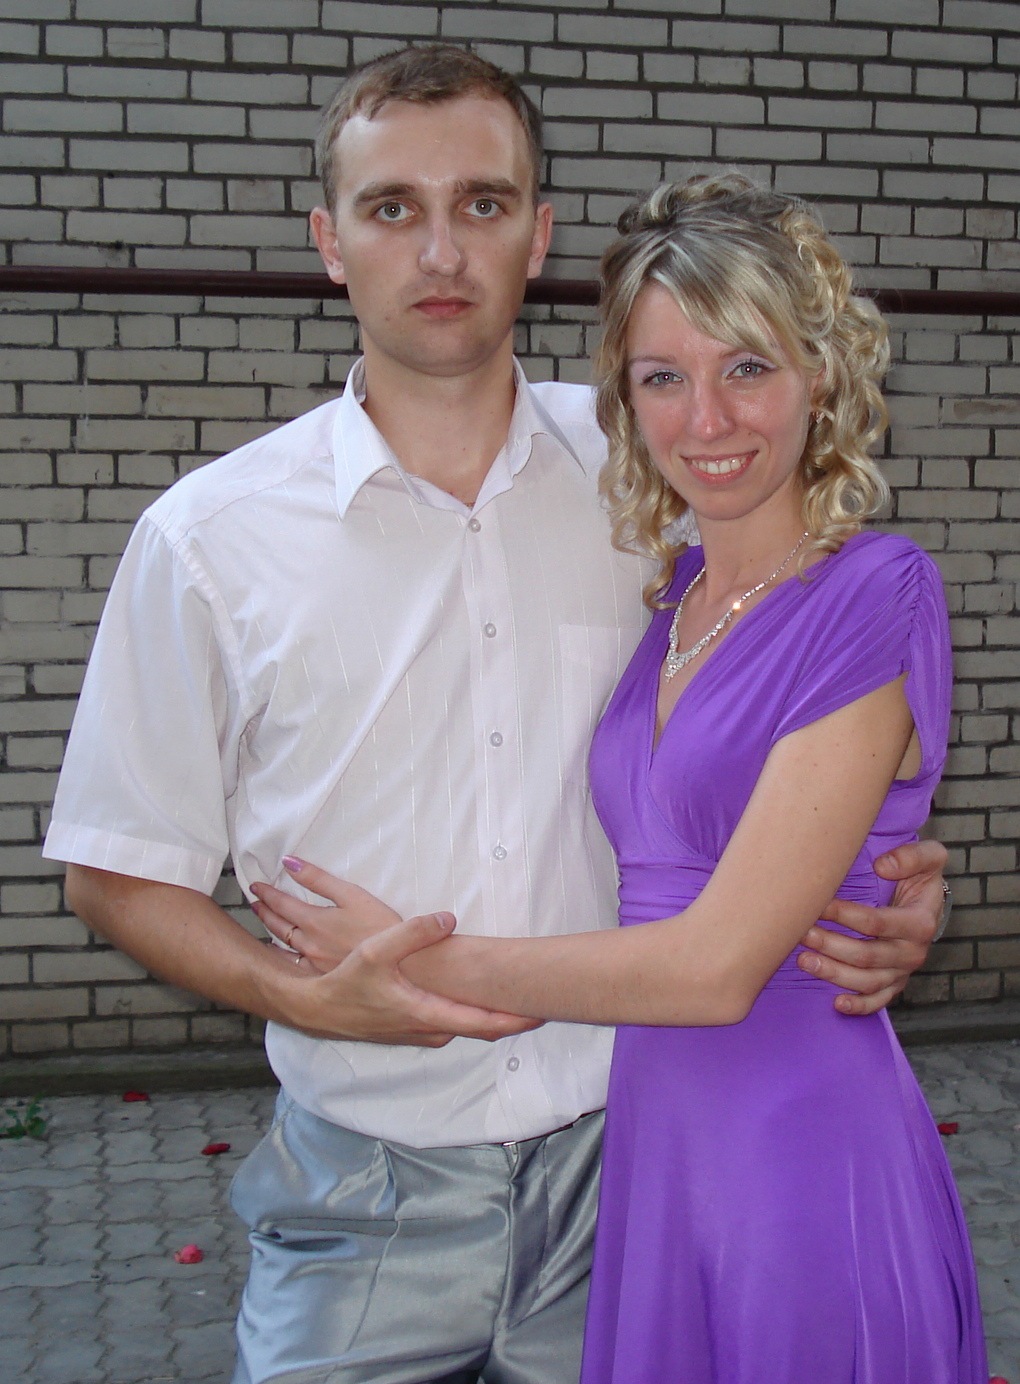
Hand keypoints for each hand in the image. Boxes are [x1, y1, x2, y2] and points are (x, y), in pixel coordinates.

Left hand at [251, 857, 401, 974]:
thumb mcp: (352, 895)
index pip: (282, 904)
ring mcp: (315, 967)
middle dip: (264, 911)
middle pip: (278, 926)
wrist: (402, 967)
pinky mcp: (326, 980)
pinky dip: (283, 960)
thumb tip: (288, 863)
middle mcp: (308, 945)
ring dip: (271, 933)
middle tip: (254, 901)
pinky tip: (279, 958)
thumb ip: (318, 879)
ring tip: (263, 925)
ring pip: (284, 948)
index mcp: (314, 922)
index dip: (267, 893)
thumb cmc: (383, 927)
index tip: (256, 886)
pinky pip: (296, 970)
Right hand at [286, 912, 540, 1046]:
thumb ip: (413, 932)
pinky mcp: (411, 1028)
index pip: (481, 1022)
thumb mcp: (376, 950)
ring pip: (466, 1026)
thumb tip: (449, 918)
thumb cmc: (346, 981)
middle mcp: (429, 1028)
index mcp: (426, 1012)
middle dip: (510, 1017)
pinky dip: (471, 1016)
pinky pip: (452, 1023)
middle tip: (540, 1002)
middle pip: (481, 1028)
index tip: (542, 1013)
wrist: (316, 1008)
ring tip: (516, 1000)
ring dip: (490, 1017)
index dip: (514, 1018)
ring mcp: (420, 1031)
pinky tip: (477, 1001)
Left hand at [797, 838, 946, 1016]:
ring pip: (867, 981)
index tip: (819, 905)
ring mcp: (903, 971)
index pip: (876, 923)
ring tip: (804, 961)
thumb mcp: (929, 857)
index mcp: (920, 922)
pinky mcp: (895, 983)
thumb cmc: (920, 876)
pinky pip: (879, 1000)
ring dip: (834, 974)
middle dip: (831, 945)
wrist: (927, 901)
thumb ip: (912, 856)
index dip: (845, 915)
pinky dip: (859, 1006)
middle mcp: (913, 952)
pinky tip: (836, 1004)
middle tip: (802, 933)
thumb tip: (883, 866)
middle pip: (867, 956)